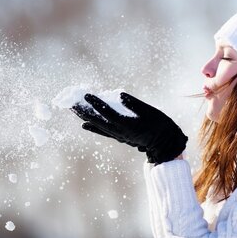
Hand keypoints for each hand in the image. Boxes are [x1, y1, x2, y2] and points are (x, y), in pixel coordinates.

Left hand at [71, 92, 187, 164]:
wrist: (165, 143)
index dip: (96, 103)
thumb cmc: (160, 125)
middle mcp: (119, 132)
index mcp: (127, 124)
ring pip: (98, 126)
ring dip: (85, 117)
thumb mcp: (150, 111)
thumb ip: (134, 103)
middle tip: (71, 101)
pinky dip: (93, 127)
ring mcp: (118, 135)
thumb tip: (120, 94)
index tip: (86, 94)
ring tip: (73, 109)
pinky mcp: (120, 137)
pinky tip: (84, 124)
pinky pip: (103, 132)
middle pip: (97, 120)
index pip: (107, 112)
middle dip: (84, 110)